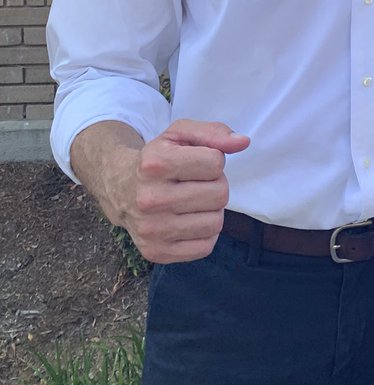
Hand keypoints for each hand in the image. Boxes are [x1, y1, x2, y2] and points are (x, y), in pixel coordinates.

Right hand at [73, 119, 250, 264]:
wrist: (120, 188)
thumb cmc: (158, 158)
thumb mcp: (180, 134)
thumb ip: (213, 132)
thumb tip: (243, 142)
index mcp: (156, 164)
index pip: (215, 162)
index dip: (212, 160)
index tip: (196, 162)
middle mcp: (150, 199)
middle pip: (220, 194)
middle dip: (215, 185)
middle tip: (196, 183)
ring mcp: (152, 230)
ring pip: (216, 222)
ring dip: (211, 210)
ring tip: (192, 201)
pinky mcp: (156, 253)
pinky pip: (205, 247)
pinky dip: (204, 233)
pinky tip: (189, 220)